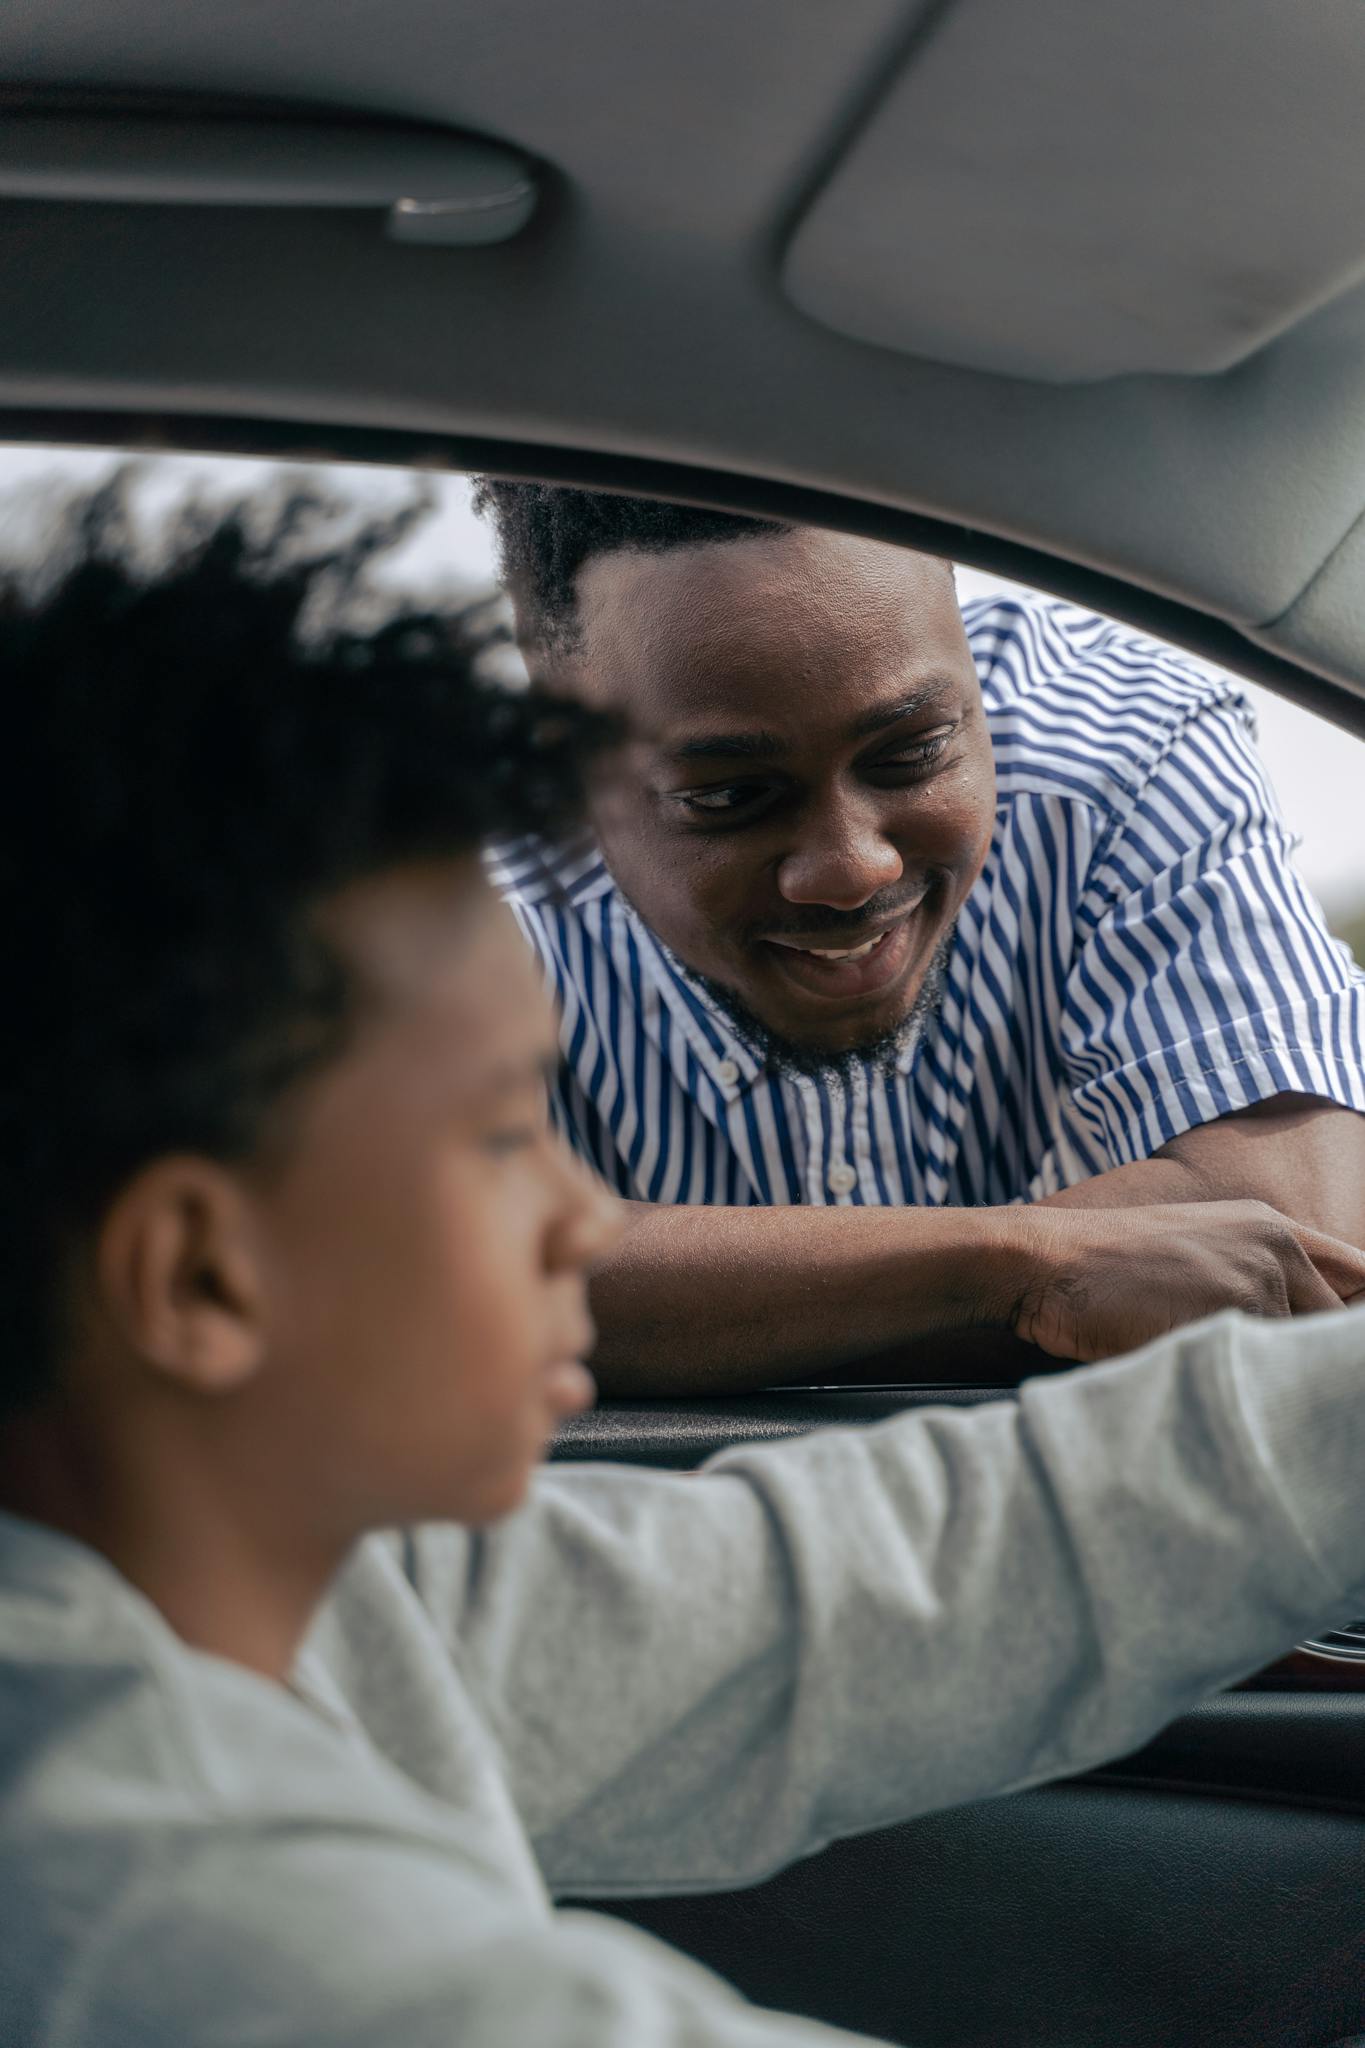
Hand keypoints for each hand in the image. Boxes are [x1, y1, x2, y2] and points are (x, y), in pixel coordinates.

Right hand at [1011, 1200, 1364, 1362]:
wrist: (1043, 1264)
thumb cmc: (1101, 1273)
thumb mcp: (1190, 1257)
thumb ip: (1249, 1284)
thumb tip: (1292, 1343)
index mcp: (1271, 1229)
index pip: (1362, 1279)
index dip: (1354, 1322)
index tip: (1335, 1357)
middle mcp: (1277, 1246)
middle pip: (1342, 1327)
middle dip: (1316, 1362)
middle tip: (1270, 1385)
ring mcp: (1260, 1276)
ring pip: (1301, 1355)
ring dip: (1270, 1382)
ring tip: (1220, 1390)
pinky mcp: (1237, 1310)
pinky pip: (1266, 1372)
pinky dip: (1242, 1391)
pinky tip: (1202, 1390)